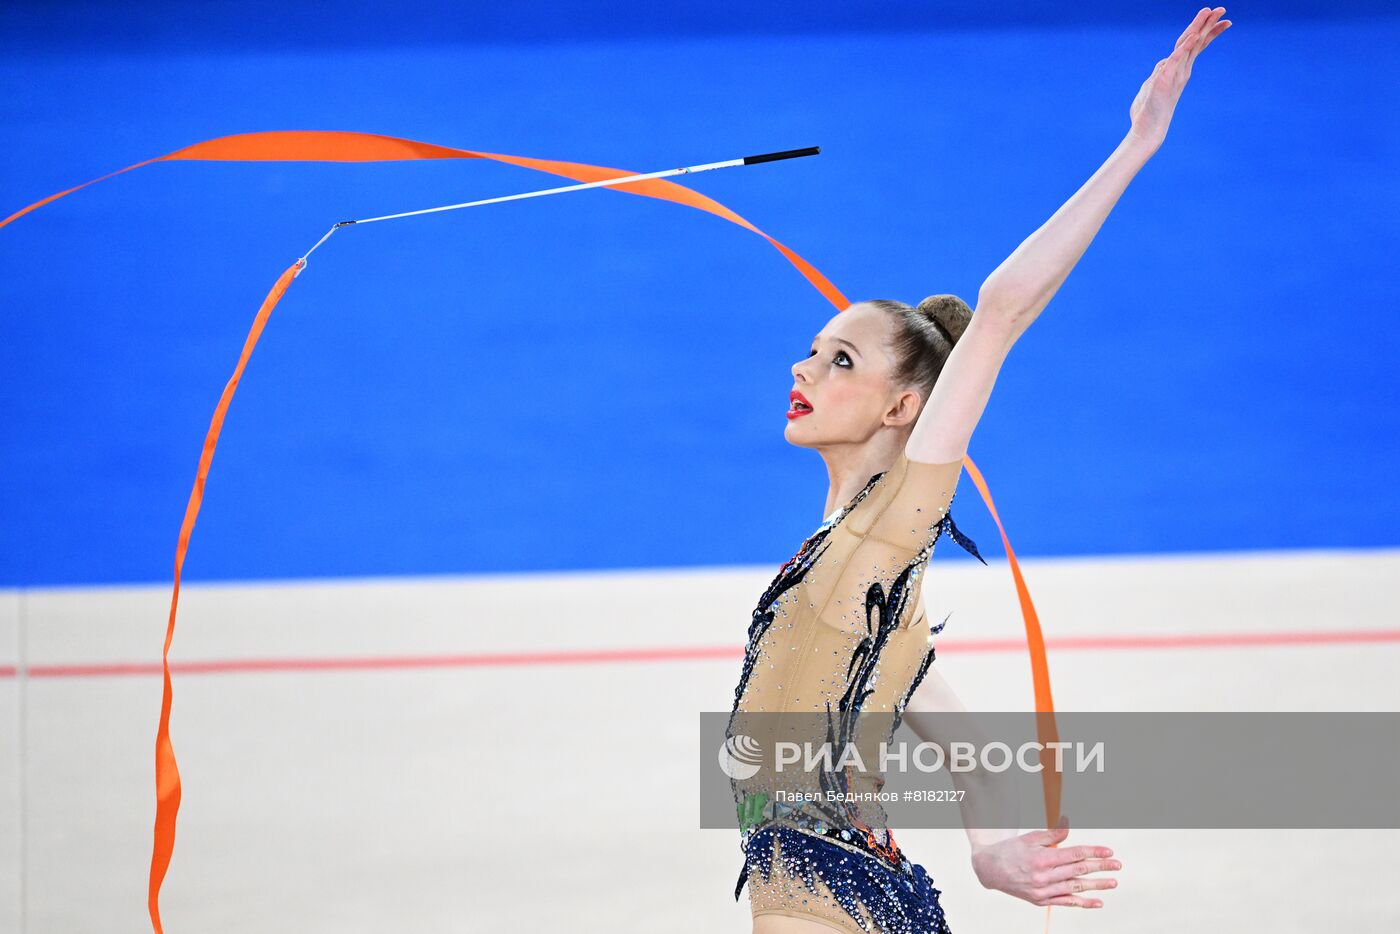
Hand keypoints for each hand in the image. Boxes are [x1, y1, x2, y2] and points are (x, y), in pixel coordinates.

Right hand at [970, 816, 1120, 908]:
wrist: (989, 869)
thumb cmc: (1010, 850)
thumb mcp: (1030, 838)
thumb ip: (1052, 834)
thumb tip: (1068, 822)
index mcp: (1042, 858)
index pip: (1074, 854)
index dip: (1093, 852)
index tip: (1108, 851)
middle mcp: (1044, 877)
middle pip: (1078, 870)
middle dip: (1100, 867)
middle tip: (1117, 865)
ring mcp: (1043, 891)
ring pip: (1075, 887)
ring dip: (1097, 885)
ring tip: (1113, 882)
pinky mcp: (1041, 901)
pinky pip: (1066, 902)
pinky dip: (1083, 903)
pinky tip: (1098, 902)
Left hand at [1128, 7, 1231, 150]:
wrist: (1146, 131)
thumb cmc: (1148, 111)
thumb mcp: (1153, 85)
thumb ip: (1160, 72)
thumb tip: (1163, 64)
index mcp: (1179, 70)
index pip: (1195, 46)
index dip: (1208, 32)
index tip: (1224, 20)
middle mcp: (1180, 71)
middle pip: (1196, 42)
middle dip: (1208, 24)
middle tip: (1223, 9)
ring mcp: (1174, 74)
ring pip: (1189, 46)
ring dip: (1199, 28)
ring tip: (1210, 13)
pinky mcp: (1164, 80)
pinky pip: (1176, 60)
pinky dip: (1184, 48)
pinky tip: (1193, 36)